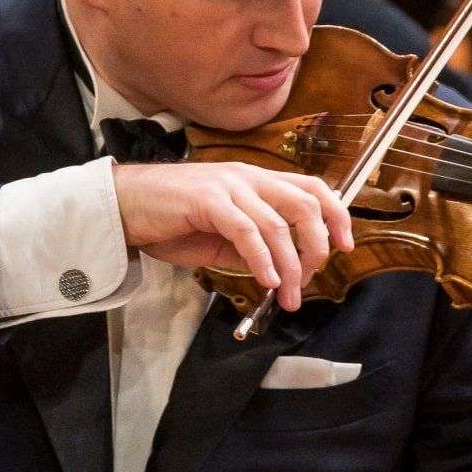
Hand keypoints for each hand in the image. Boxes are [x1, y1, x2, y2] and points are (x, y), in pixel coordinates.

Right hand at [112, 159, 353, 311]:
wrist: (126, 206)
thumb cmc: (171, 219)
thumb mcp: (222, 235)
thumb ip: (254, 246)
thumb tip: (283, 271)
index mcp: (255, 180)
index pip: (312, 187)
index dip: (336, 214)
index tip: (345, 245)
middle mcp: (247, 176)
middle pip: (305, 203)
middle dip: (318, 245)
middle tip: (311, 278)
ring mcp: (228, 186)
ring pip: (277, 223)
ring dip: (289, 265)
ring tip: (287, 294)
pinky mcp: (208, 200)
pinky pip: (246, 231)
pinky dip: (262, 259)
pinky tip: (266, 280)